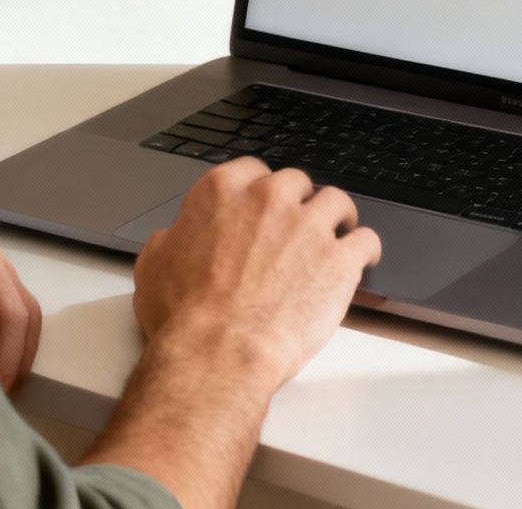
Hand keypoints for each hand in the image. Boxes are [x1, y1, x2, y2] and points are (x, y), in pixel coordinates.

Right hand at [131, 157, 382, 389]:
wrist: (218, 350)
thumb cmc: (185, 315)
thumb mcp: (155, 264)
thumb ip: (173, 238)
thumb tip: (176, 238)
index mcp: (223, 191)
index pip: (253, 170)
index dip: (261, 190)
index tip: (265, 205)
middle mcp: (269, 199)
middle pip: (297, 182)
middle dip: (298, 202)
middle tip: (297, 225)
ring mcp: (308, 226)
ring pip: (337, 202)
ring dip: (337, 217)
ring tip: (337, 233)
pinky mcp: (339, 259)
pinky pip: (366, 239)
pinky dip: (365, 249)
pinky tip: (362, 258)